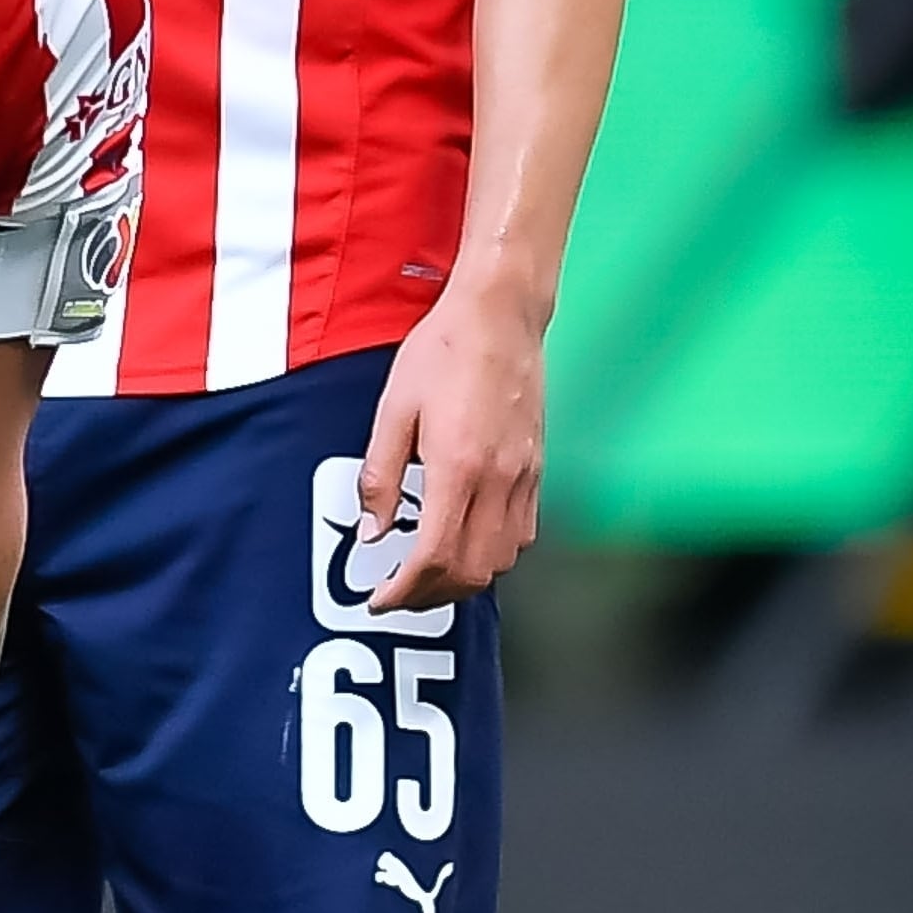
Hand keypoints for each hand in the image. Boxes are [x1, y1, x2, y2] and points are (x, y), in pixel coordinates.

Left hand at [355, 282, 545, 613]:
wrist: (500, 314)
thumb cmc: (444, 350)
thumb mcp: (392, 410)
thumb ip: (380, 476)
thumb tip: (373, 531)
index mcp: (457, 466)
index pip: (434, 556)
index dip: (404, 590)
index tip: (380, 598)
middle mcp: (498, 479)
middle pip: (472, 571)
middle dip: (431, 595)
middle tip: (399, 591)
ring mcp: (525, 476)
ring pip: (502, 559)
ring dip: (464, 578)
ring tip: (429, 571)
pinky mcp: (538, 467)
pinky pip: (523, 533)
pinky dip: (493, 552)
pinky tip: (466, 539)